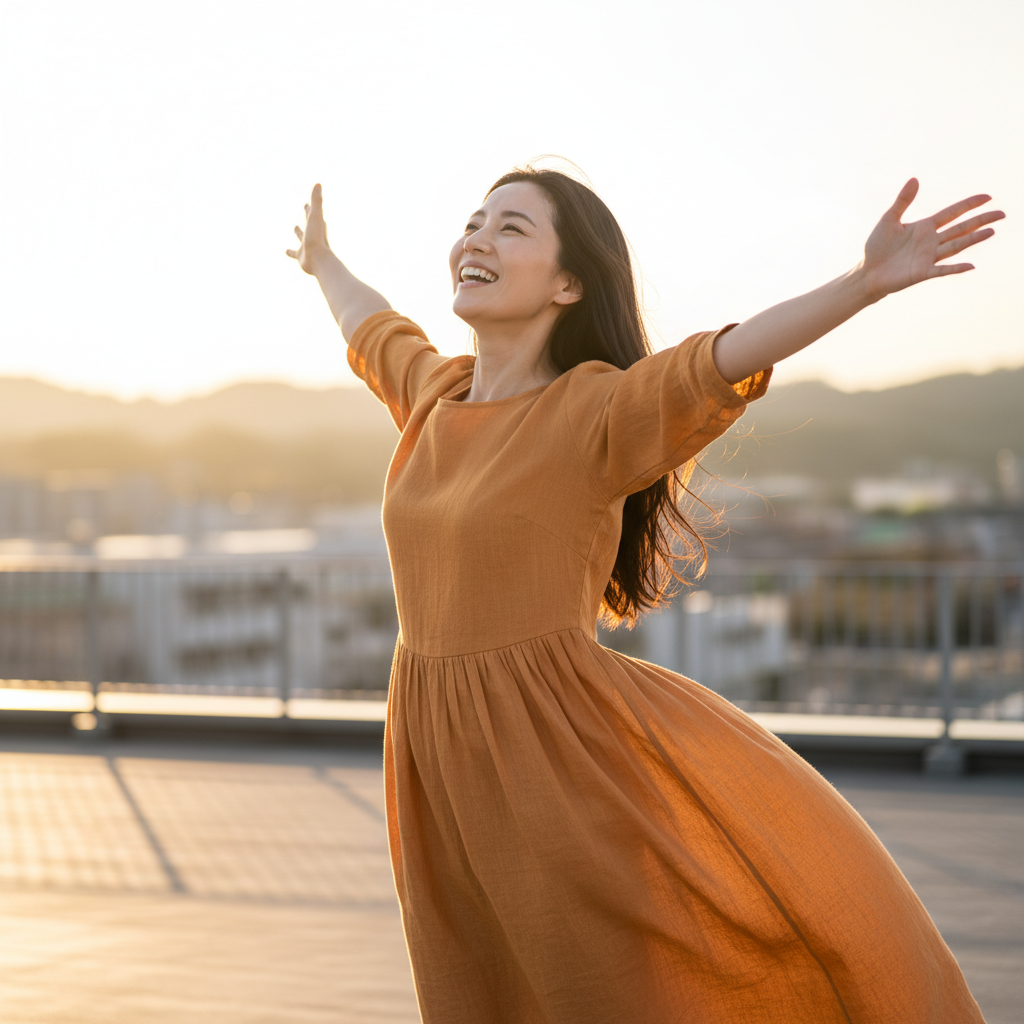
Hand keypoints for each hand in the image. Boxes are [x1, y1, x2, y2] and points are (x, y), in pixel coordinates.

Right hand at [286, 183, 331, 274]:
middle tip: (306, 208)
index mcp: (317, 226)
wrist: (319, 260)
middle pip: (310, 222)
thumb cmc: (317, 238)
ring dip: (299, 232)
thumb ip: (316, 201)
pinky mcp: (301, 257)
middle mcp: (313, 235)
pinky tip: (286, 251)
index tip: (309, 200)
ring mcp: (307, 246)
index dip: (311, 206)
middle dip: (308, 215)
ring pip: (302, 237)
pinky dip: (290, 251)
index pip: (314, 213)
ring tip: (295, 227)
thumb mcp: (315, 217)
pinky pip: (294, 253)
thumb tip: (318, 183)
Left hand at [861, 179, 1003, 300]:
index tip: (988, 197)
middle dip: (981, 220)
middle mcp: (931, 241)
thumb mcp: (888, 220)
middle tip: (1002, 214)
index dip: (969, 205)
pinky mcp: (922, 273)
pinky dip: (955, 268)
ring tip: (992, 230)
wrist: (868, 273)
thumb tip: (914, 179)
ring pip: (956, 246)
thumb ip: (902, 201)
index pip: (952, 213)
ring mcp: (928, 257)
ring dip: (973, 239)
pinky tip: (971, 266)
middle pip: (961, 228)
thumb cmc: (877, 247)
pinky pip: (942, 270)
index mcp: (925, 227)